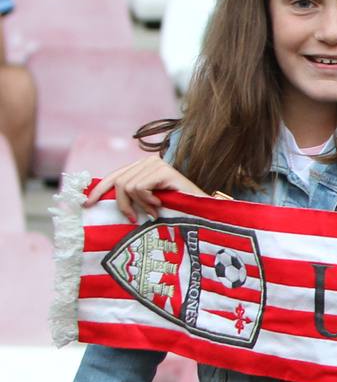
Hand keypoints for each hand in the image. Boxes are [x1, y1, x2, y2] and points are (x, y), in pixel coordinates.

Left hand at [87, 156, 207, 222]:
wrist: (203, 213)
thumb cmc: (176, 211)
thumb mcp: (147, 203)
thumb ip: (129, 198)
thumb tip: (98, 201)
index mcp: (142, 168)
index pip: (114, 176)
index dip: (98, 189)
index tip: (87, 204)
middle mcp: (148, 162)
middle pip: (118, 183)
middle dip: (123, 204)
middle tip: (134, 219)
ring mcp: (156, 164)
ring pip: (127, 187)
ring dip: (139, 205)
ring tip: (154, 212)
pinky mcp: (164, 171)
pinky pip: (139, 188)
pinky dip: (147, 201)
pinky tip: (160, 205)